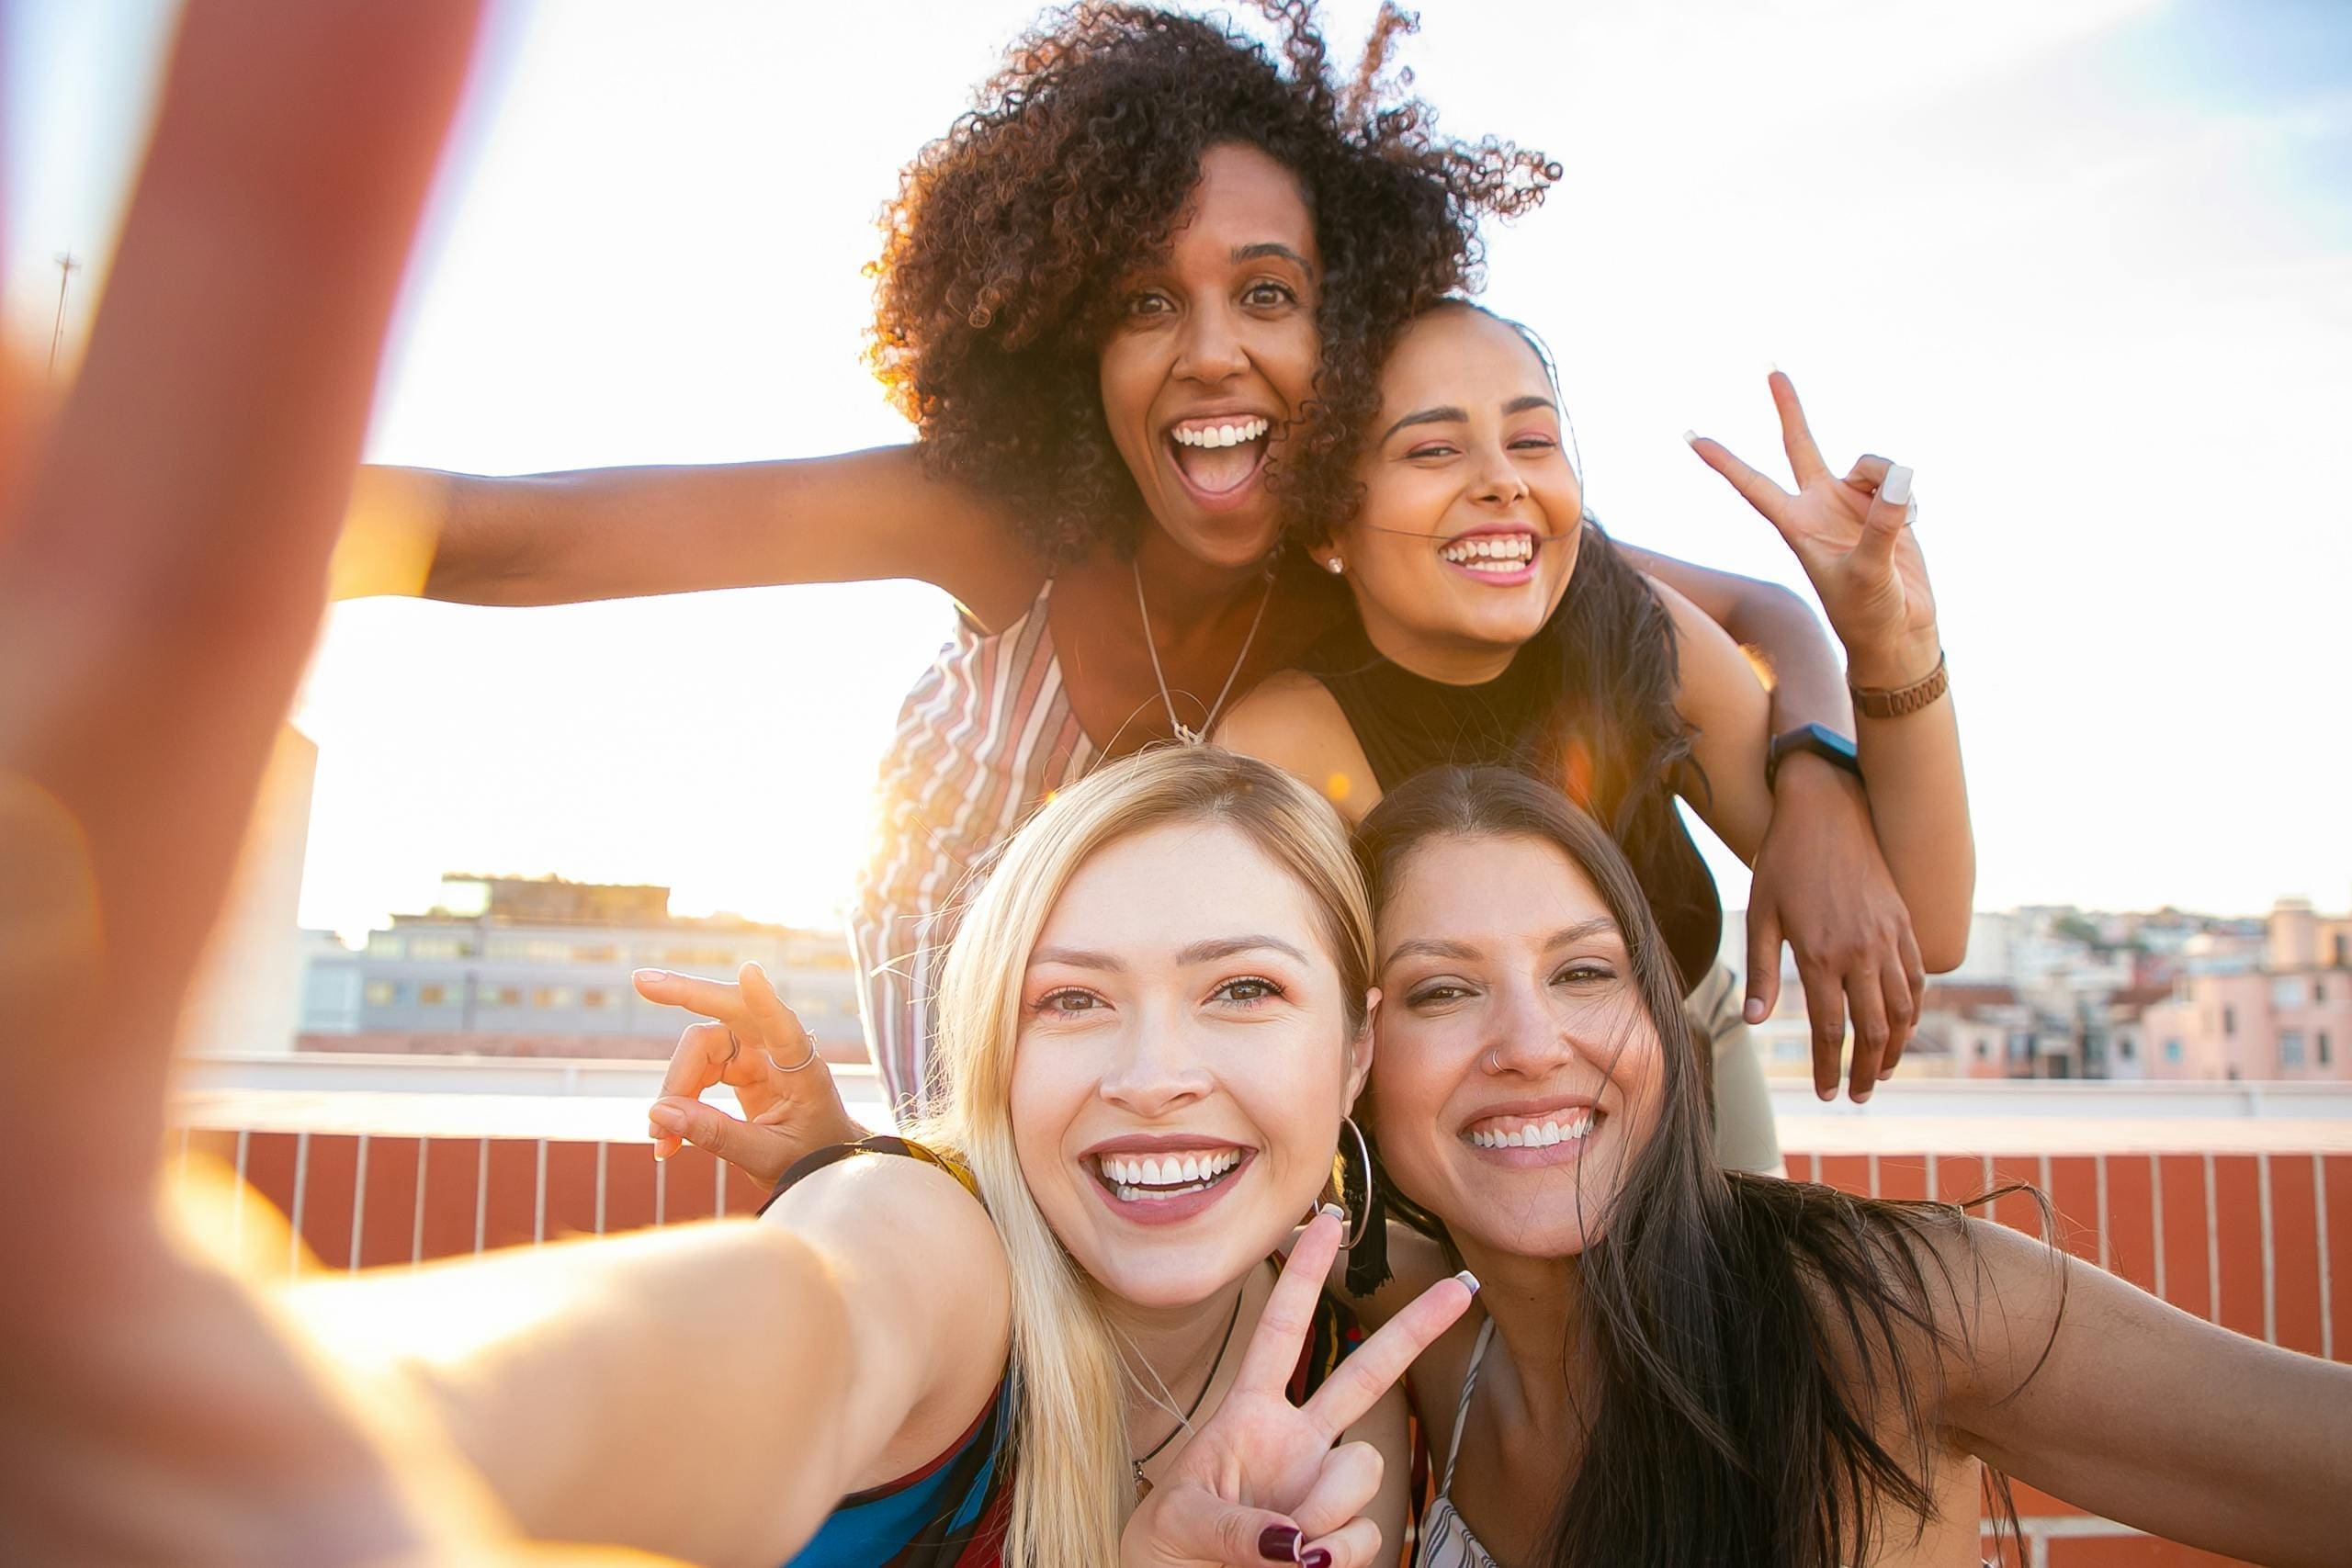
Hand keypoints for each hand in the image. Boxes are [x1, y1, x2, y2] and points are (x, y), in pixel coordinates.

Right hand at [636, 962, 864, 1186]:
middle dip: (684, 994)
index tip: (749, 970)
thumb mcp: (766, 1158)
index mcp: (803, 1070)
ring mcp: (758, 1052)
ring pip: (701, 1047)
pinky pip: (698, 1069)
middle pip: (729, 1011)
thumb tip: (659, 1112)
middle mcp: (780, 1049)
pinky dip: (678, 1099)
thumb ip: (717, 1135)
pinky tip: (668, 1138)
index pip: (784, 1028)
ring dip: (674, 1088)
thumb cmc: (811, 1156)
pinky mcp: (741, 1063)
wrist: (824, 1160)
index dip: (764, 1000)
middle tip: (642, 981)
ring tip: (661, 1140)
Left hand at [1122, 1211, 1474, 1567]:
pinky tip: (1304, 1566)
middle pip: (1365, 1376)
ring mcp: (1325, 1488)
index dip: (1302, 1277)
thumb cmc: (1165, 1551)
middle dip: (1414, 1332)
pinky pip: (1367, 1535)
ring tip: (1280, 1547)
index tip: (1325, 1220)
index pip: (1280, 1333)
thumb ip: (1237, 1527)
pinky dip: (1335, 1555)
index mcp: (1248, 1414)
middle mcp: (1297, 1443)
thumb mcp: (1179, 1524)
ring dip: (1323, 1507)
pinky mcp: (1345, 1539)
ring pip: (1363, 1467)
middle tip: (1462, 1288)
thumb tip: (1301, 1546)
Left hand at [1686, 370, 1939, 686]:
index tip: (1691, 437)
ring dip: (1887, 480)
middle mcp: (1818, 507)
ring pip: (1870, 464)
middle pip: (1799, 446)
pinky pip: (1897, 479)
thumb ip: (1883, 525)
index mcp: (1797, 526)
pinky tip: (1912, 523)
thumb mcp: (1870, 572)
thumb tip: (1898, 478)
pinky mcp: (1883, 506)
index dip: (1723, 461)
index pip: (1752, 485)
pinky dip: (1907, 497)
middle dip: (1789, 410)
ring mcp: (1850, 504)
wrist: (1899, 631)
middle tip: (1772, 370)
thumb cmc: (1869, 613)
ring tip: (1899, 521)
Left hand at [1743, 759, 1923, 1099]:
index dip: (1829, 1067)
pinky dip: (1915, 1009)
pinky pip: (1918, 977)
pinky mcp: (1904, 921)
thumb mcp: (1761, 914)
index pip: (1830, 1029)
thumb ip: (1763, 971)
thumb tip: (1755, 1022)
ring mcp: (1889, 936)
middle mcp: (1862, 951)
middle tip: (1859, 1096)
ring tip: (1883, 1071)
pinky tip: (1904, 1026)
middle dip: (1867, 1070)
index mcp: (1821, 954)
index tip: (1826, 1093)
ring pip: (1905, 1008)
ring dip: (1897, 1047)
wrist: (1827, 808)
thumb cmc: (1783, 860)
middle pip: (1874, 1029)